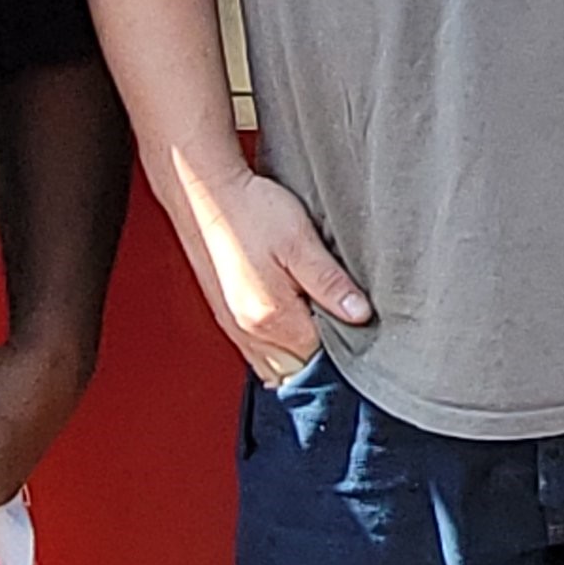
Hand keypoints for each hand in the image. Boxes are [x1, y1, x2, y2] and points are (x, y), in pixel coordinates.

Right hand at [176, 172, 369, 383]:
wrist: (203, 193)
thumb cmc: (251, 211)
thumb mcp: (301, 241)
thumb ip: (331, 282)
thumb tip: (360, 314)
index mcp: (272, 317)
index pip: (321, 359)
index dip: (345, 346)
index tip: (360, 329)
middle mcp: (249, 332)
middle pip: (296, 371)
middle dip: (322, 361)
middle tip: (343, 330)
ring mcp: (234, 328)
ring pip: (274, 368)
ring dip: (298, 358)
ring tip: (319, 328)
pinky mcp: (226, 318)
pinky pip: (256, 354)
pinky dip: (277, 350)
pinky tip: (292, 326)